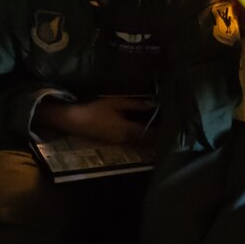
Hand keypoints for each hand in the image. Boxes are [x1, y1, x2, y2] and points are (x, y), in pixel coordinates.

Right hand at [38, 96, 154, 144]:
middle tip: (164, 124)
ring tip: (154, 124)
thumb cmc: (95, 109)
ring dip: (145, 135)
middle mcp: (124, 138)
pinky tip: (138, 126)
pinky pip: (130, 139)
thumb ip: (134, 104)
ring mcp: (118, 141)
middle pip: (144, 139)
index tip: (169, 123)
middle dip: (154, 134)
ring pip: (137, 140)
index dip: (159, 130)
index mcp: (127, 129)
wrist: (75, 120)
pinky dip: (136, 135)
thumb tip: (151, 104)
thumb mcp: (116, 102)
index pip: (148, 133)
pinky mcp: (112, 141)